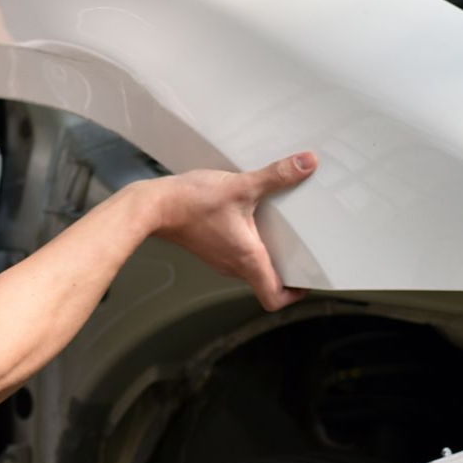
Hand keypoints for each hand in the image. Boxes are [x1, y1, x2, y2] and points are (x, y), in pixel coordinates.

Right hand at [150, 153, 318, 311]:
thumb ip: (276, 175)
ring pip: (251, 267)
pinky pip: (237, 253)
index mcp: (247, 259)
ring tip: (282, 232)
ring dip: (268, 254)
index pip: (274, 298)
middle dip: (287, 270)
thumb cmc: (190, 204)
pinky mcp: (210, 246)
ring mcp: (220, 258)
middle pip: (266, 282)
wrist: (154, 205)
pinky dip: (250, 243)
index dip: (295, 294)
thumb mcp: (241, 186)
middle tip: (303, 251)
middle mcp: (234, 265)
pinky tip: (251, 218)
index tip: (308, 281)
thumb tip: (306, 164)